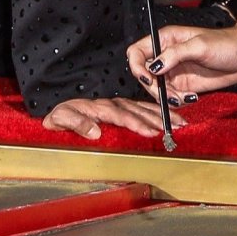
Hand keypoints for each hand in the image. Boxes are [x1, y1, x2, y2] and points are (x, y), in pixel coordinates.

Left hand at [42, 96, 179, 142]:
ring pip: (142, 108)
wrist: (56, 113)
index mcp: (97, 107)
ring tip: (180, 122)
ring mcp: (116, 104)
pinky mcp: (120, 107)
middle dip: (157, 119)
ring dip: (162, 115)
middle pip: (137, 110)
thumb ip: (76, 123)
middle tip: (175, 128)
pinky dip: (156, 112)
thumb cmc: (59, 117)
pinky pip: (140, 108)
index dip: (136, 123)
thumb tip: (94, 132)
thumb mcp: (61, 119)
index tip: (150, 132)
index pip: (120, 115)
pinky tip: (168, 117)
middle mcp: (110, 104)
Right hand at [125, 25, 236, 99]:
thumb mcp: (199, 45)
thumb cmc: (225, 43)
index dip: (137, 66)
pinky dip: (177, 102)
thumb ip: (175, 54)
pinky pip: (171, 98)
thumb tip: (154, 65)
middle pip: (144, 75)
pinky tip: (192, 96)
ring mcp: (174, 72)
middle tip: (169, 94)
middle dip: (154, 88)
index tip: (148, 78)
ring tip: (184, 96)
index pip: (137, 52)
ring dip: (166, 98)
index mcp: (165, 40)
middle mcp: (166, 56)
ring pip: (156, 90)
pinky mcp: (183, 85)